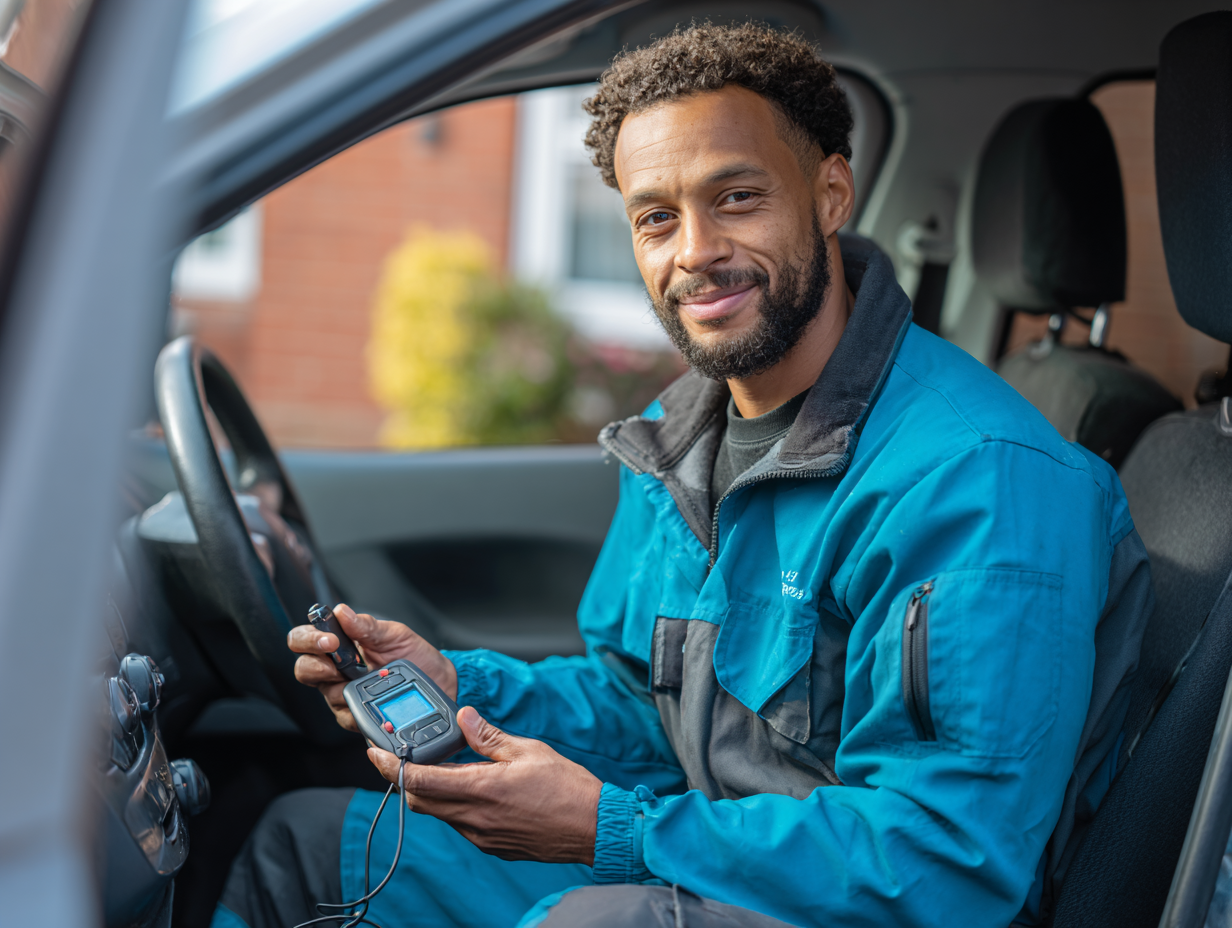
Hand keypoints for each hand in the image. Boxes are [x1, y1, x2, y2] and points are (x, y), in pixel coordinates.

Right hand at [287, 603, 456, 731]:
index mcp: (339, 645)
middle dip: (315, 667)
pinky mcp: (357, 716)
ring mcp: (344, 695)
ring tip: (367, 681)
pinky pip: (347, 717)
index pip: (304, 639)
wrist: (438, 679)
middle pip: (304, 670)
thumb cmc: (414, 654)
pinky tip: (374, 701)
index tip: (329, 640)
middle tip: (336, 666)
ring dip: (342, 688)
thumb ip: (366, 626)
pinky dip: (359, 709)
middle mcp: (335, 671)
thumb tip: (341, 612)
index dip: (308, 640)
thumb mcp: (393, 634)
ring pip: (326, 695)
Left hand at [368, 706, 601, 865]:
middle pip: (419, 800)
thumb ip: (489, 736)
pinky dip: (454, 806)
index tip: (376, 752)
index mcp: (479, 789)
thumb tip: (465, 717)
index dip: (391, 766)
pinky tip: (472, 789)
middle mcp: (473, 818)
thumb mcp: (528, 750)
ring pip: (439, 813)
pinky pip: (460, 825)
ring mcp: (481, 836)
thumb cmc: (566, 787)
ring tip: (443, 768)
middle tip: (404, 756)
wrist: (592, 827)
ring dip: (432, 792)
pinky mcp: (491, 846)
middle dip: (406, 778)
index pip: (419, 780)